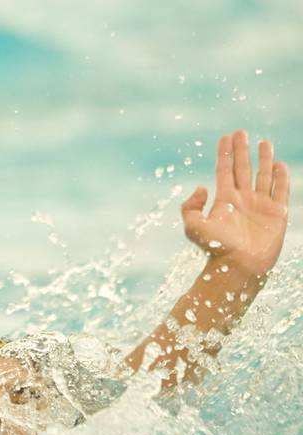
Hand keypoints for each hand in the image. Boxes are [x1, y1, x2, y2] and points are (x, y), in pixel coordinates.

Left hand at [181, 129, 290, 277]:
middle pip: (242, 168)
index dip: (225, 154)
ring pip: (263, 176)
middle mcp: (243, 200)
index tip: (226, 137)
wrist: (239, 266)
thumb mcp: (192, 227)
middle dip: (241, 150)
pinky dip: (281, 177)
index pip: (224, 171)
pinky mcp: (277, 213)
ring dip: (263, 159)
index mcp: (224, 200)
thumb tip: (200, 188)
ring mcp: (261, 205)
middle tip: (241, 132)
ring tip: (264, 142)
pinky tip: (279, 164)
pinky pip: (281, 190)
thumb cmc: (216, 249)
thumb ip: (188, 207)